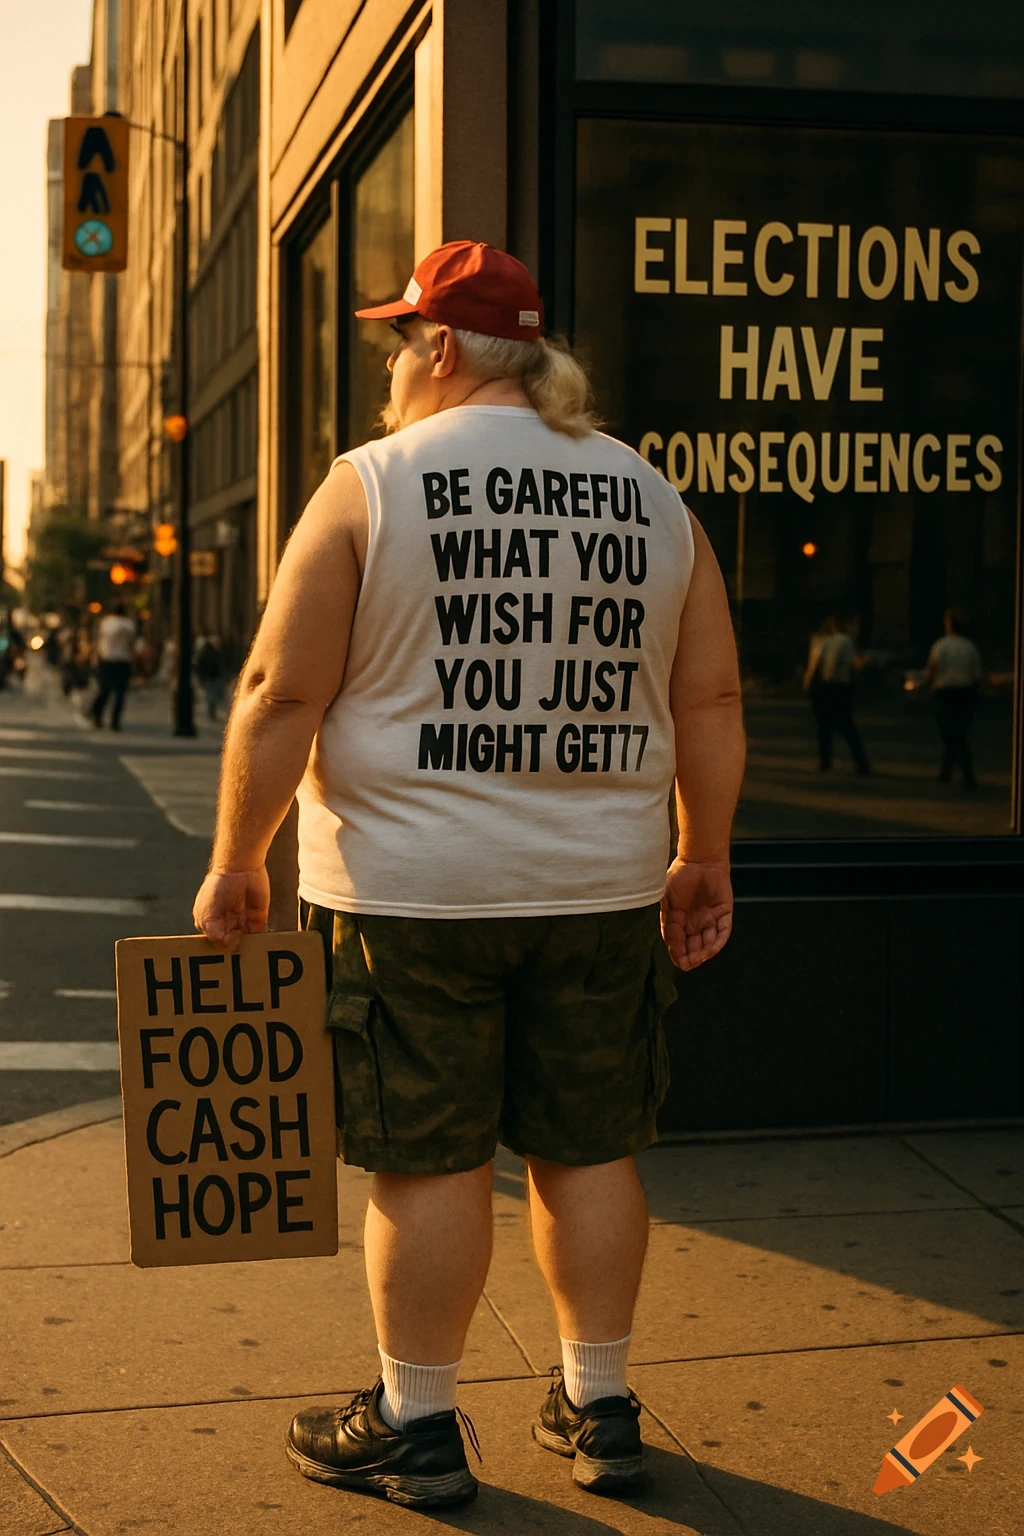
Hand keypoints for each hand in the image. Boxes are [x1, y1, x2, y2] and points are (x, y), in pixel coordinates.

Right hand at [193, 867, 270, 950]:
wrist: (239, 868)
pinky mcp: (258, 919)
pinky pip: (260, 935)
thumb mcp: (206, 911)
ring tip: (251, 948)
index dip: (221, 945)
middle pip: (231, 945)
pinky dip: (261, 942)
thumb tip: (226, 944)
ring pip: (246, 943)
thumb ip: (212, 931)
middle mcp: (226, 925)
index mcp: (211, 923)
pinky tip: (261, 944)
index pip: (215, 942)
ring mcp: (242, 923)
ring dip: (248, 947)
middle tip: (240, 946)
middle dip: (235, 949)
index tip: (228, 939)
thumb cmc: (218, 887)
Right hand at [661, 857, 732, 971]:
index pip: (679, 942)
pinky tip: (711, 949)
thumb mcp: (669, 903)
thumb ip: (670, 925)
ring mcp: (710, 918)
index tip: (679, 963)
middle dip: (692, 957)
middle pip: (694, 946)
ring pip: (709, 942)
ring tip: (699, 958)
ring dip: (704, 952)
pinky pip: (723, 932)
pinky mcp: (724, 913)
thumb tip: (671, 945)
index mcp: (680, 920)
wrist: (698, 859)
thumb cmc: (680, 876)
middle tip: (689, 964)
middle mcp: (695, 922)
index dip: (678, 954)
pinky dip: (717, 942)